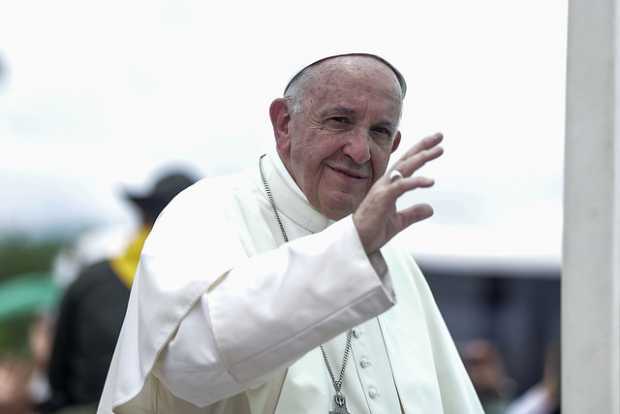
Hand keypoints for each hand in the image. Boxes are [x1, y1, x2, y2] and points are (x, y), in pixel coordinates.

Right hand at [353, 132, 442, 253]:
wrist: (357, 243)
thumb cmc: (372, 230)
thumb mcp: (399, 222)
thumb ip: (413, 213)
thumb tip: (430, 209)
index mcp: (389, 186)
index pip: (406, 164)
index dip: (420, 152)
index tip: (436, 144)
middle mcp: (385, 183)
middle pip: (406, 159)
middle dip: (423, 146)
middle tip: (439, 135)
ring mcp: (383, 189)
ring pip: (404, 167)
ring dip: (421, 157)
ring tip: (438, 150)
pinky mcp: (382, 198)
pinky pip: (401, 186)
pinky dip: (415, 181)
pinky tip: (430, 181)